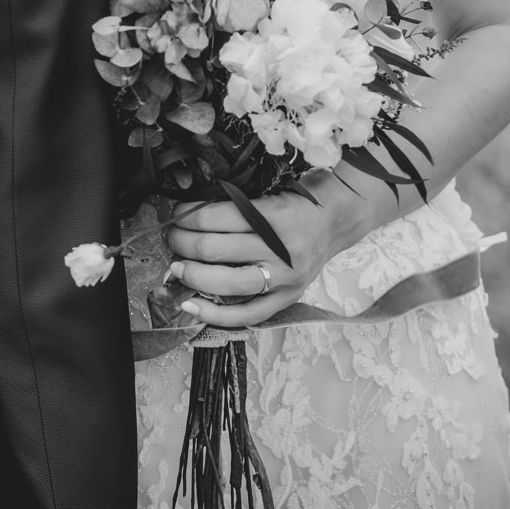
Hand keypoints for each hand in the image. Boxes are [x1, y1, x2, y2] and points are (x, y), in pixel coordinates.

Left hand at [164, 182, 375, 327]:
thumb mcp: (267, 194)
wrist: (337, 220)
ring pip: (226, 283)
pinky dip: (214, 314)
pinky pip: (247, 314)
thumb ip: (234, 208)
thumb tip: (188, 218)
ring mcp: (286, 278)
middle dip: (182, 243)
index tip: (177, 214)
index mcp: (274, 216)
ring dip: (192, 275)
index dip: (187, 216)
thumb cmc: (297, 203)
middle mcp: (281, 249)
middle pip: (214, 249)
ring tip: (177, 266)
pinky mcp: (288, 298)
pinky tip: (190, 306)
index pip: (216, 217)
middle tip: (172, 237)